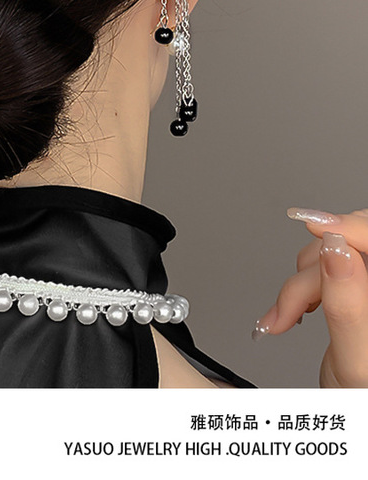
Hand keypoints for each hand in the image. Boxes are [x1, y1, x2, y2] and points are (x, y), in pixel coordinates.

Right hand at [252, 208, 367, 387]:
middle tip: (298, 300)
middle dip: (312, 268)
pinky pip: (320, 270)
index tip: (316, 227)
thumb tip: (336, 249)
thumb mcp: (355, 361)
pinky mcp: (354, 290)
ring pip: (327, 255)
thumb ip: (347, 304)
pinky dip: (298, 289)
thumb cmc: (360, 404)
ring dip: (297, 285)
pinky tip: (294, 311)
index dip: (348, 226)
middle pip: (348, 243)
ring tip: (287, 318)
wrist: (350, 421)